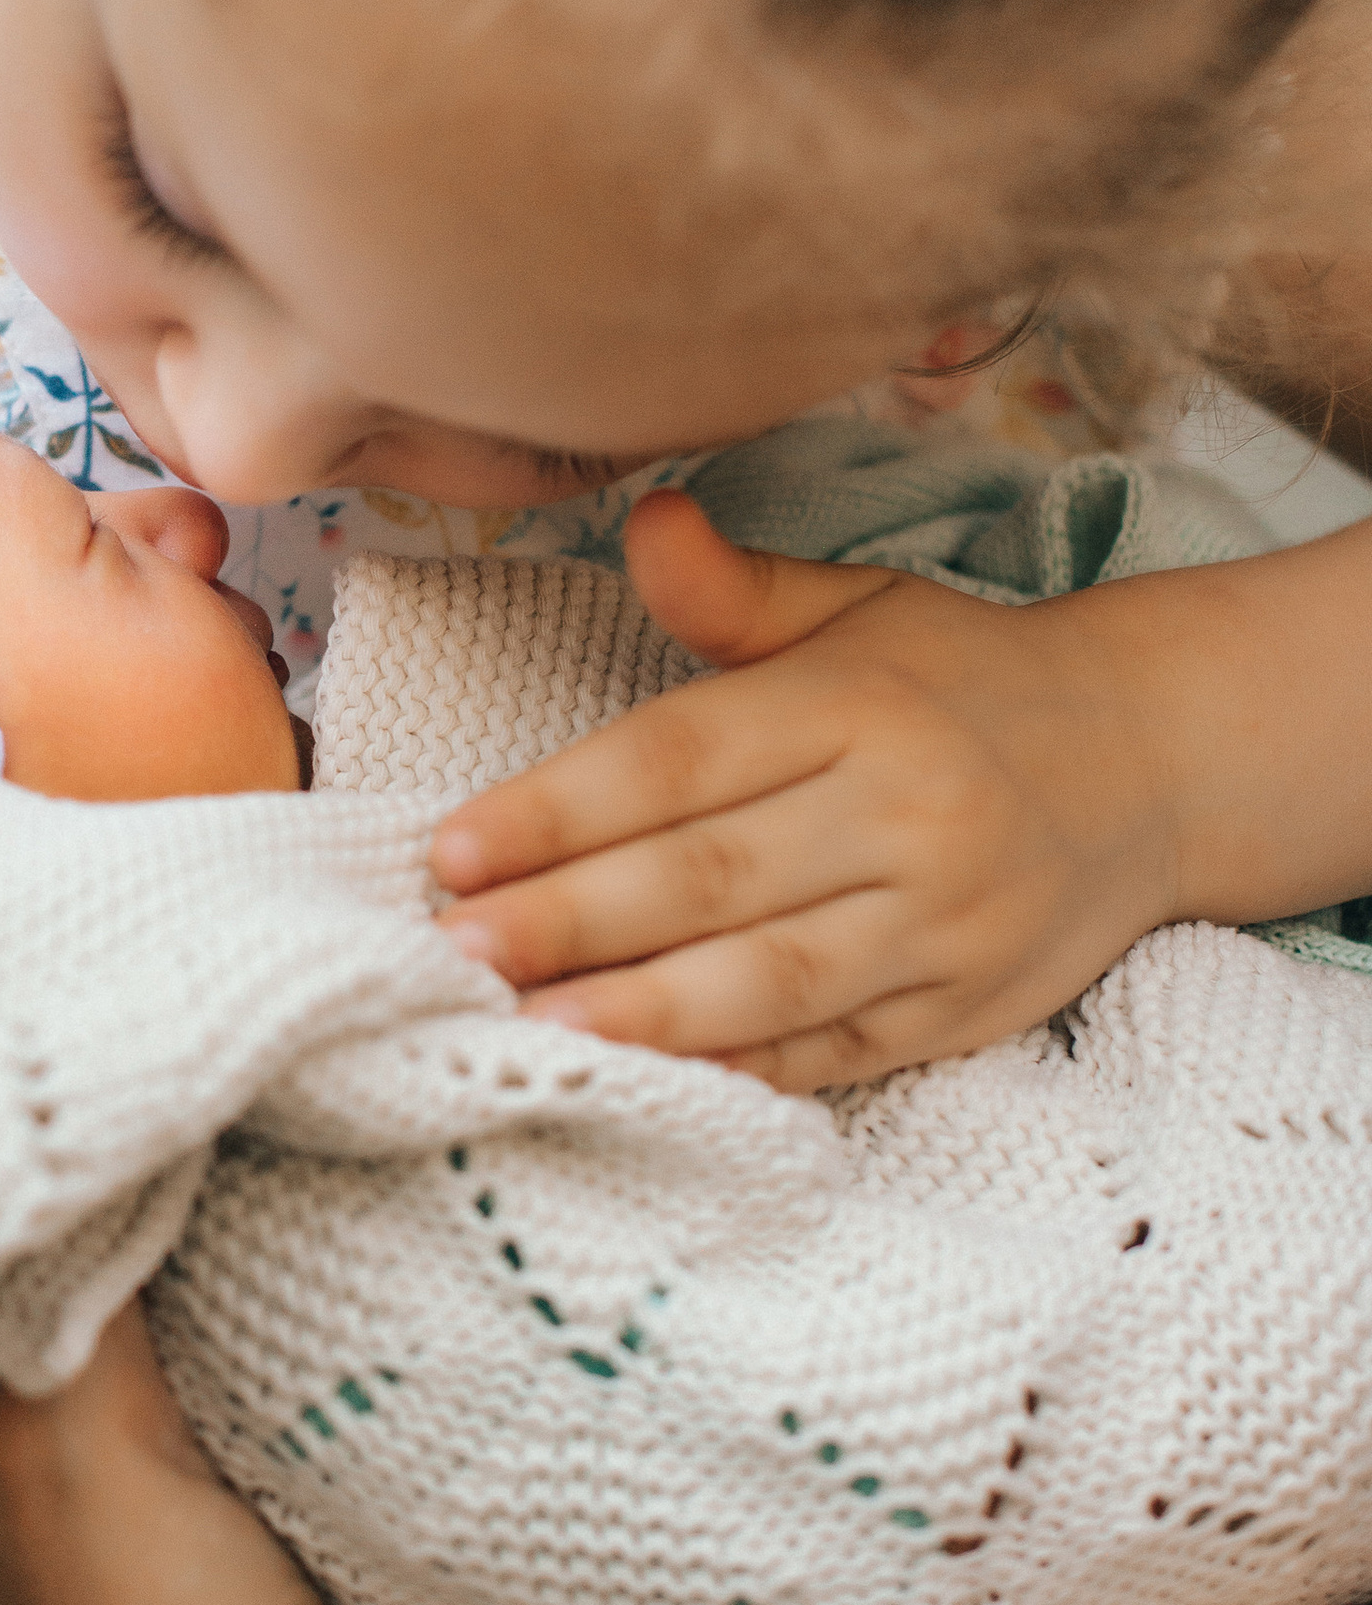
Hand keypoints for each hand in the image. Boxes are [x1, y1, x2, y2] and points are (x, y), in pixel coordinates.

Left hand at [429, 490, 1181, 1093]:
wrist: (1152, 762)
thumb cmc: (959, 681)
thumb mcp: (856, 609)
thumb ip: (734, 590)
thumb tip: (646, 523)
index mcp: (856, 703)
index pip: (680, 759)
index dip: (559, 809)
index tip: (451, 849)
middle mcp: (904, 812)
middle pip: (711, 875)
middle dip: (572, 918)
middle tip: (453, 951)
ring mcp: (942, 922)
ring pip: (772, 977)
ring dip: (644, 1011)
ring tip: (532, 1031)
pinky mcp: (965, 1010)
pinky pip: (835, 1050)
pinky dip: (737, 1071)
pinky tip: (646, 1081)